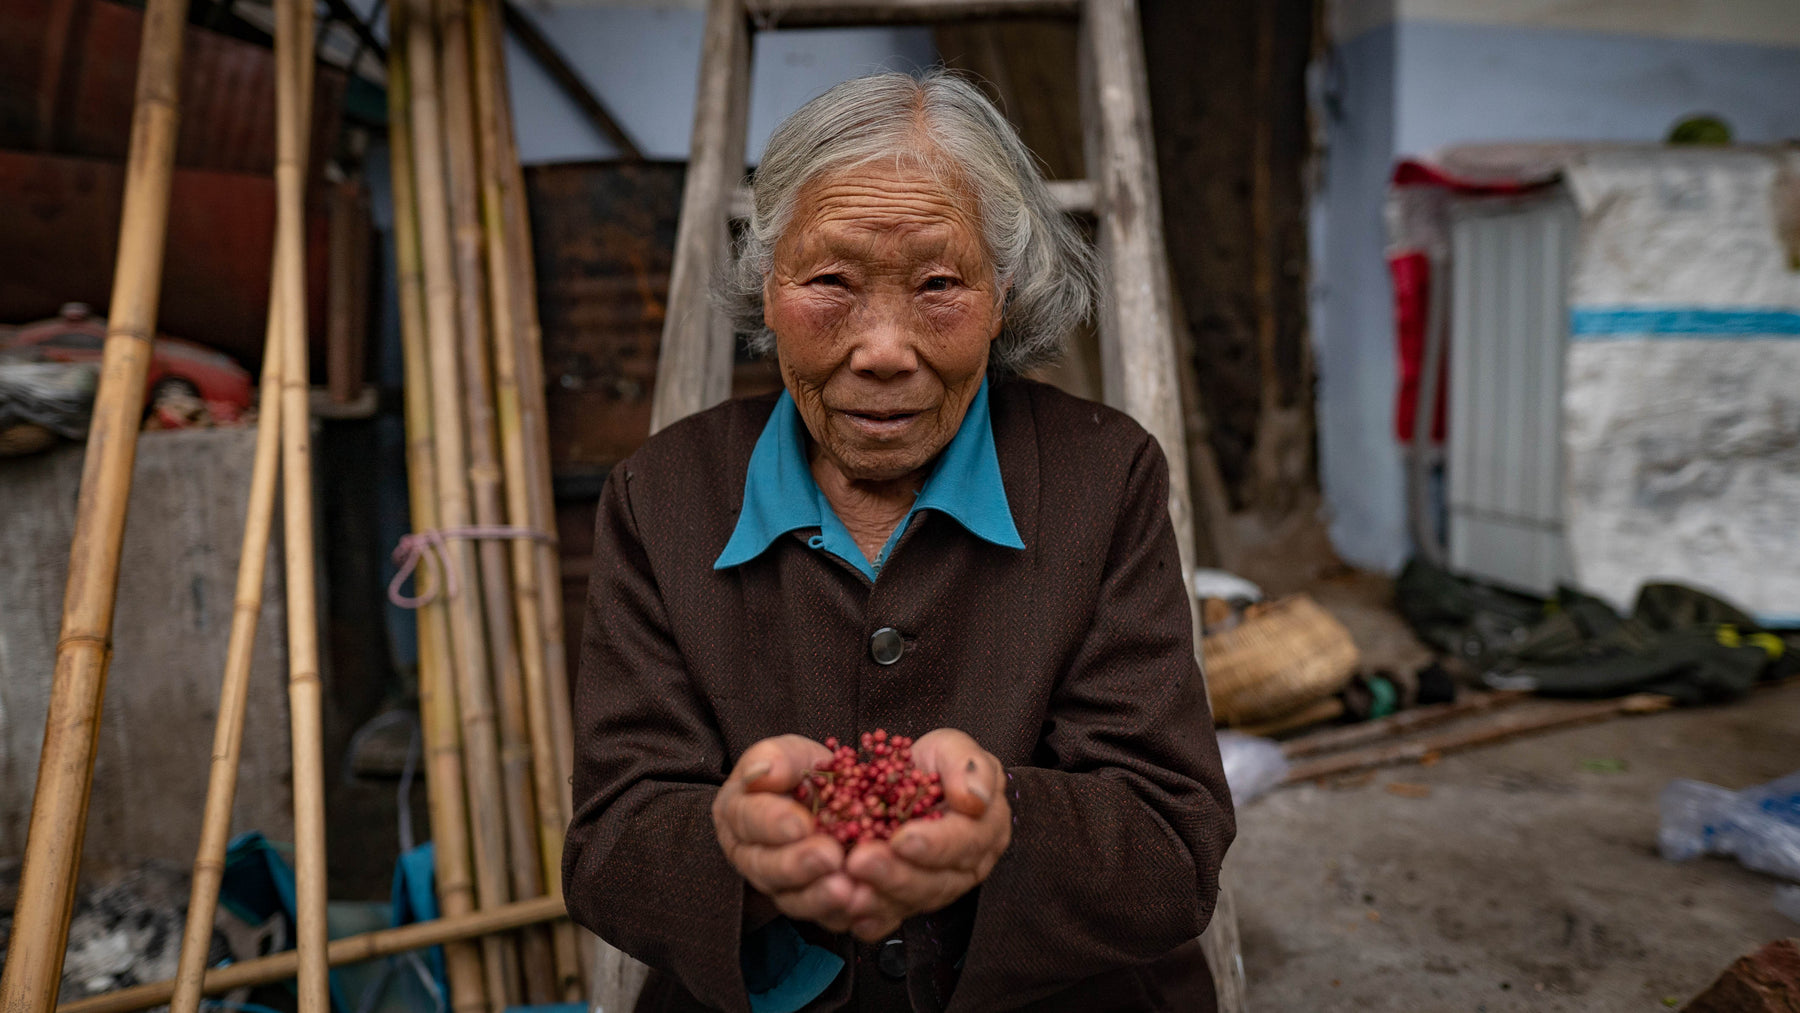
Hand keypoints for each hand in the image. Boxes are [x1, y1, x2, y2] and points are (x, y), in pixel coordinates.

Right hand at [713, 735, 861, 932]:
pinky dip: (846, 914)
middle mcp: (753, 856)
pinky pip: (825, 918)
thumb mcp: (789, 754)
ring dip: (820, 898)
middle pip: (766, 868)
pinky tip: (865, 904)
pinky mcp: (814, 905)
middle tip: (830, 856)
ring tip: (848, 889)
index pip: (747, 820)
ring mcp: (781, 886)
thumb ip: (775, 758)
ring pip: (793, 901)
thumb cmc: (801, 772)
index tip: (800, 823)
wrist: (828, 796)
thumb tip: (765, 772)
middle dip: (798, 865)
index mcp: (738, 815)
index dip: (772, 823)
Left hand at [840, 728, 1010, 941]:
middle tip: (861, 862)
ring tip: (849, 889)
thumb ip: (968, 765)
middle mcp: (967, 866)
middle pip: (938, 881)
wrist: (910, 781)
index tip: (903, 839)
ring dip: (880, 899)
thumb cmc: (934, 764)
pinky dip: (871, 921)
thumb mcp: (952, 748)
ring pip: (913, 902)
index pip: (966, 841)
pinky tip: (850, 915)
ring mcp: (937, 887)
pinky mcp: (909, 901)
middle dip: (897, 875)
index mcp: (985, 827)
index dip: (935, 843)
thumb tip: (974, 797)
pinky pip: (892, 919)